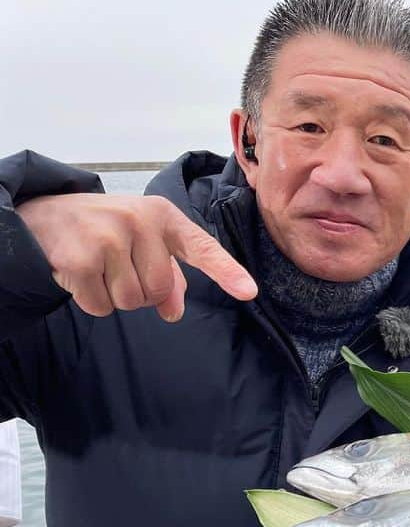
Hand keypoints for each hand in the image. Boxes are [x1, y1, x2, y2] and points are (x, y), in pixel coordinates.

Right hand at [16, 193, 257, 321]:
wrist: (43, 214)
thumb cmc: (104, 229)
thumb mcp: (142, 241)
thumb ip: (167, 274)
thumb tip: (174, 311)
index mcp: (162, 216)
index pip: (202, 247)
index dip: (226, 271)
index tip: (249, 291)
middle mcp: (139, 222)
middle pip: (160, 290)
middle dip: (142, 293)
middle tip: (118, 269)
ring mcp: (108, 239)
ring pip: (132, 301)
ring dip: (115, 297)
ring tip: (99, 269)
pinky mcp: (79, 259)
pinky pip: (102, 306)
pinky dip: (92, 302)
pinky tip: (81, 276)